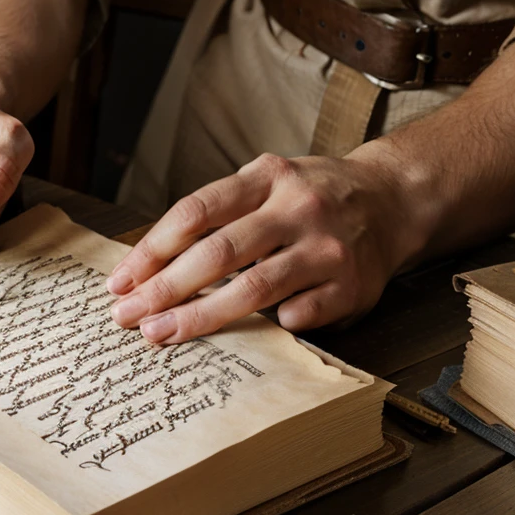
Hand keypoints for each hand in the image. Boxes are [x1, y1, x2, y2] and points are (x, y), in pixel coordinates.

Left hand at [106, 152, 424, 343]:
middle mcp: (299, 208)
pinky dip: (271, 327)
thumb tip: (148, 268)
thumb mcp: (267, 182)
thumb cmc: (312, 197)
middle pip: (219, 252)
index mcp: (268, 177)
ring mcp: (328, 248)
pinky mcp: (352, 286)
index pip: (197, 212)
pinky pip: (300, 315)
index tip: (121, 282)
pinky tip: (249, 337)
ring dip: (201, 317)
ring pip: (255, 289)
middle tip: (129, 318)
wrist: (392, 200)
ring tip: (162, 335)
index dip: (152, 249)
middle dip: (166, 288)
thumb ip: (219, 214)